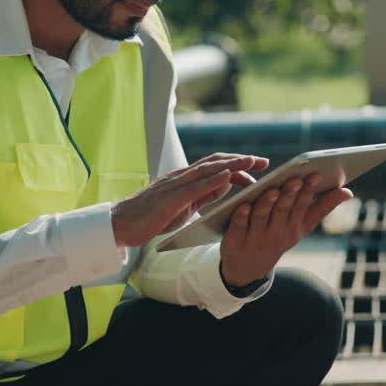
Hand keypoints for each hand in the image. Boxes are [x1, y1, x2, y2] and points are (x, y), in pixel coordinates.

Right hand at [111, 153, 266, 247]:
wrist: (121, 225)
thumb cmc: (151, 217)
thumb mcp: (184, 206)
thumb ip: (203, 194)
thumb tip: (226, 185)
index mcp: (185, 179)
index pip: (216, 166)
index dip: (238, 163)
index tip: (259, 166)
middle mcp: (181, 177)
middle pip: (216, 162)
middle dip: (242, 160)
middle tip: (264, 162)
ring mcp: (174, 186)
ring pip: (207, 169)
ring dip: (231, 164)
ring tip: (251, 162)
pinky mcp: (169, 199)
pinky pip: (194, 187)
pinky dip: (212, 180)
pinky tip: (228, 177)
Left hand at [219, 174, 352, 288]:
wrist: (248, 268)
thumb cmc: (278, 237)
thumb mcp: (301, 226)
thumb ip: (323, 207)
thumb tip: (348, 192)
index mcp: (293, 227)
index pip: (302, 207)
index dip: (308, 191)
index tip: (315, 176)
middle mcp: (276, 233)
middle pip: (283, 211)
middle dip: (290, 195)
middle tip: (295, 179)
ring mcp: (255, 237)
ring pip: (261, 217)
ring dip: (267, 204)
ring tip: (273, 190)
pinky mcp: (234, 240)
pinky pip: (239, 227)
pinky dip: (241, 217)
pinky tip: (243, 205)